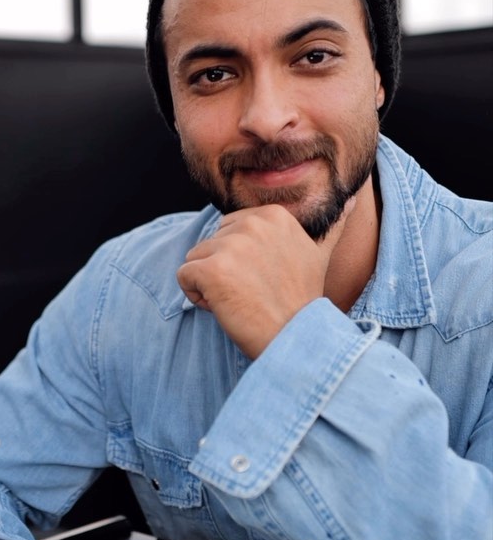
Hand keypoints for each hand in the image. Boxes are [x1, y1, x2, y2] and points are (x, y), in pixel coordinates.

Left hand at [176, 199, 354, 359]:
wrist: (295, 339)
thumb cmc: (301, 301)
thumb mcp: (320, 255)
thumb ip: (332, 226)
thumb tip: (355, 200)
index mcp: (273, 215)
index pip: (230, 228)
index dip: (241, 259)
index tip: (266, 278)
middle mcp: (252, 223)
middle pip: (211, 242)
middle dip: (224, 269)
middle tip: (254, 292)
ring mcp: (231, 245)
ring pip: (196, 259)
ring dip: (210, 284)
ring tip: (242, 301)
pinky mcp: (211, 269)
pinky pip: (184, 277)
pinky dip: (196, 296)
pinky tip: (224, 308)